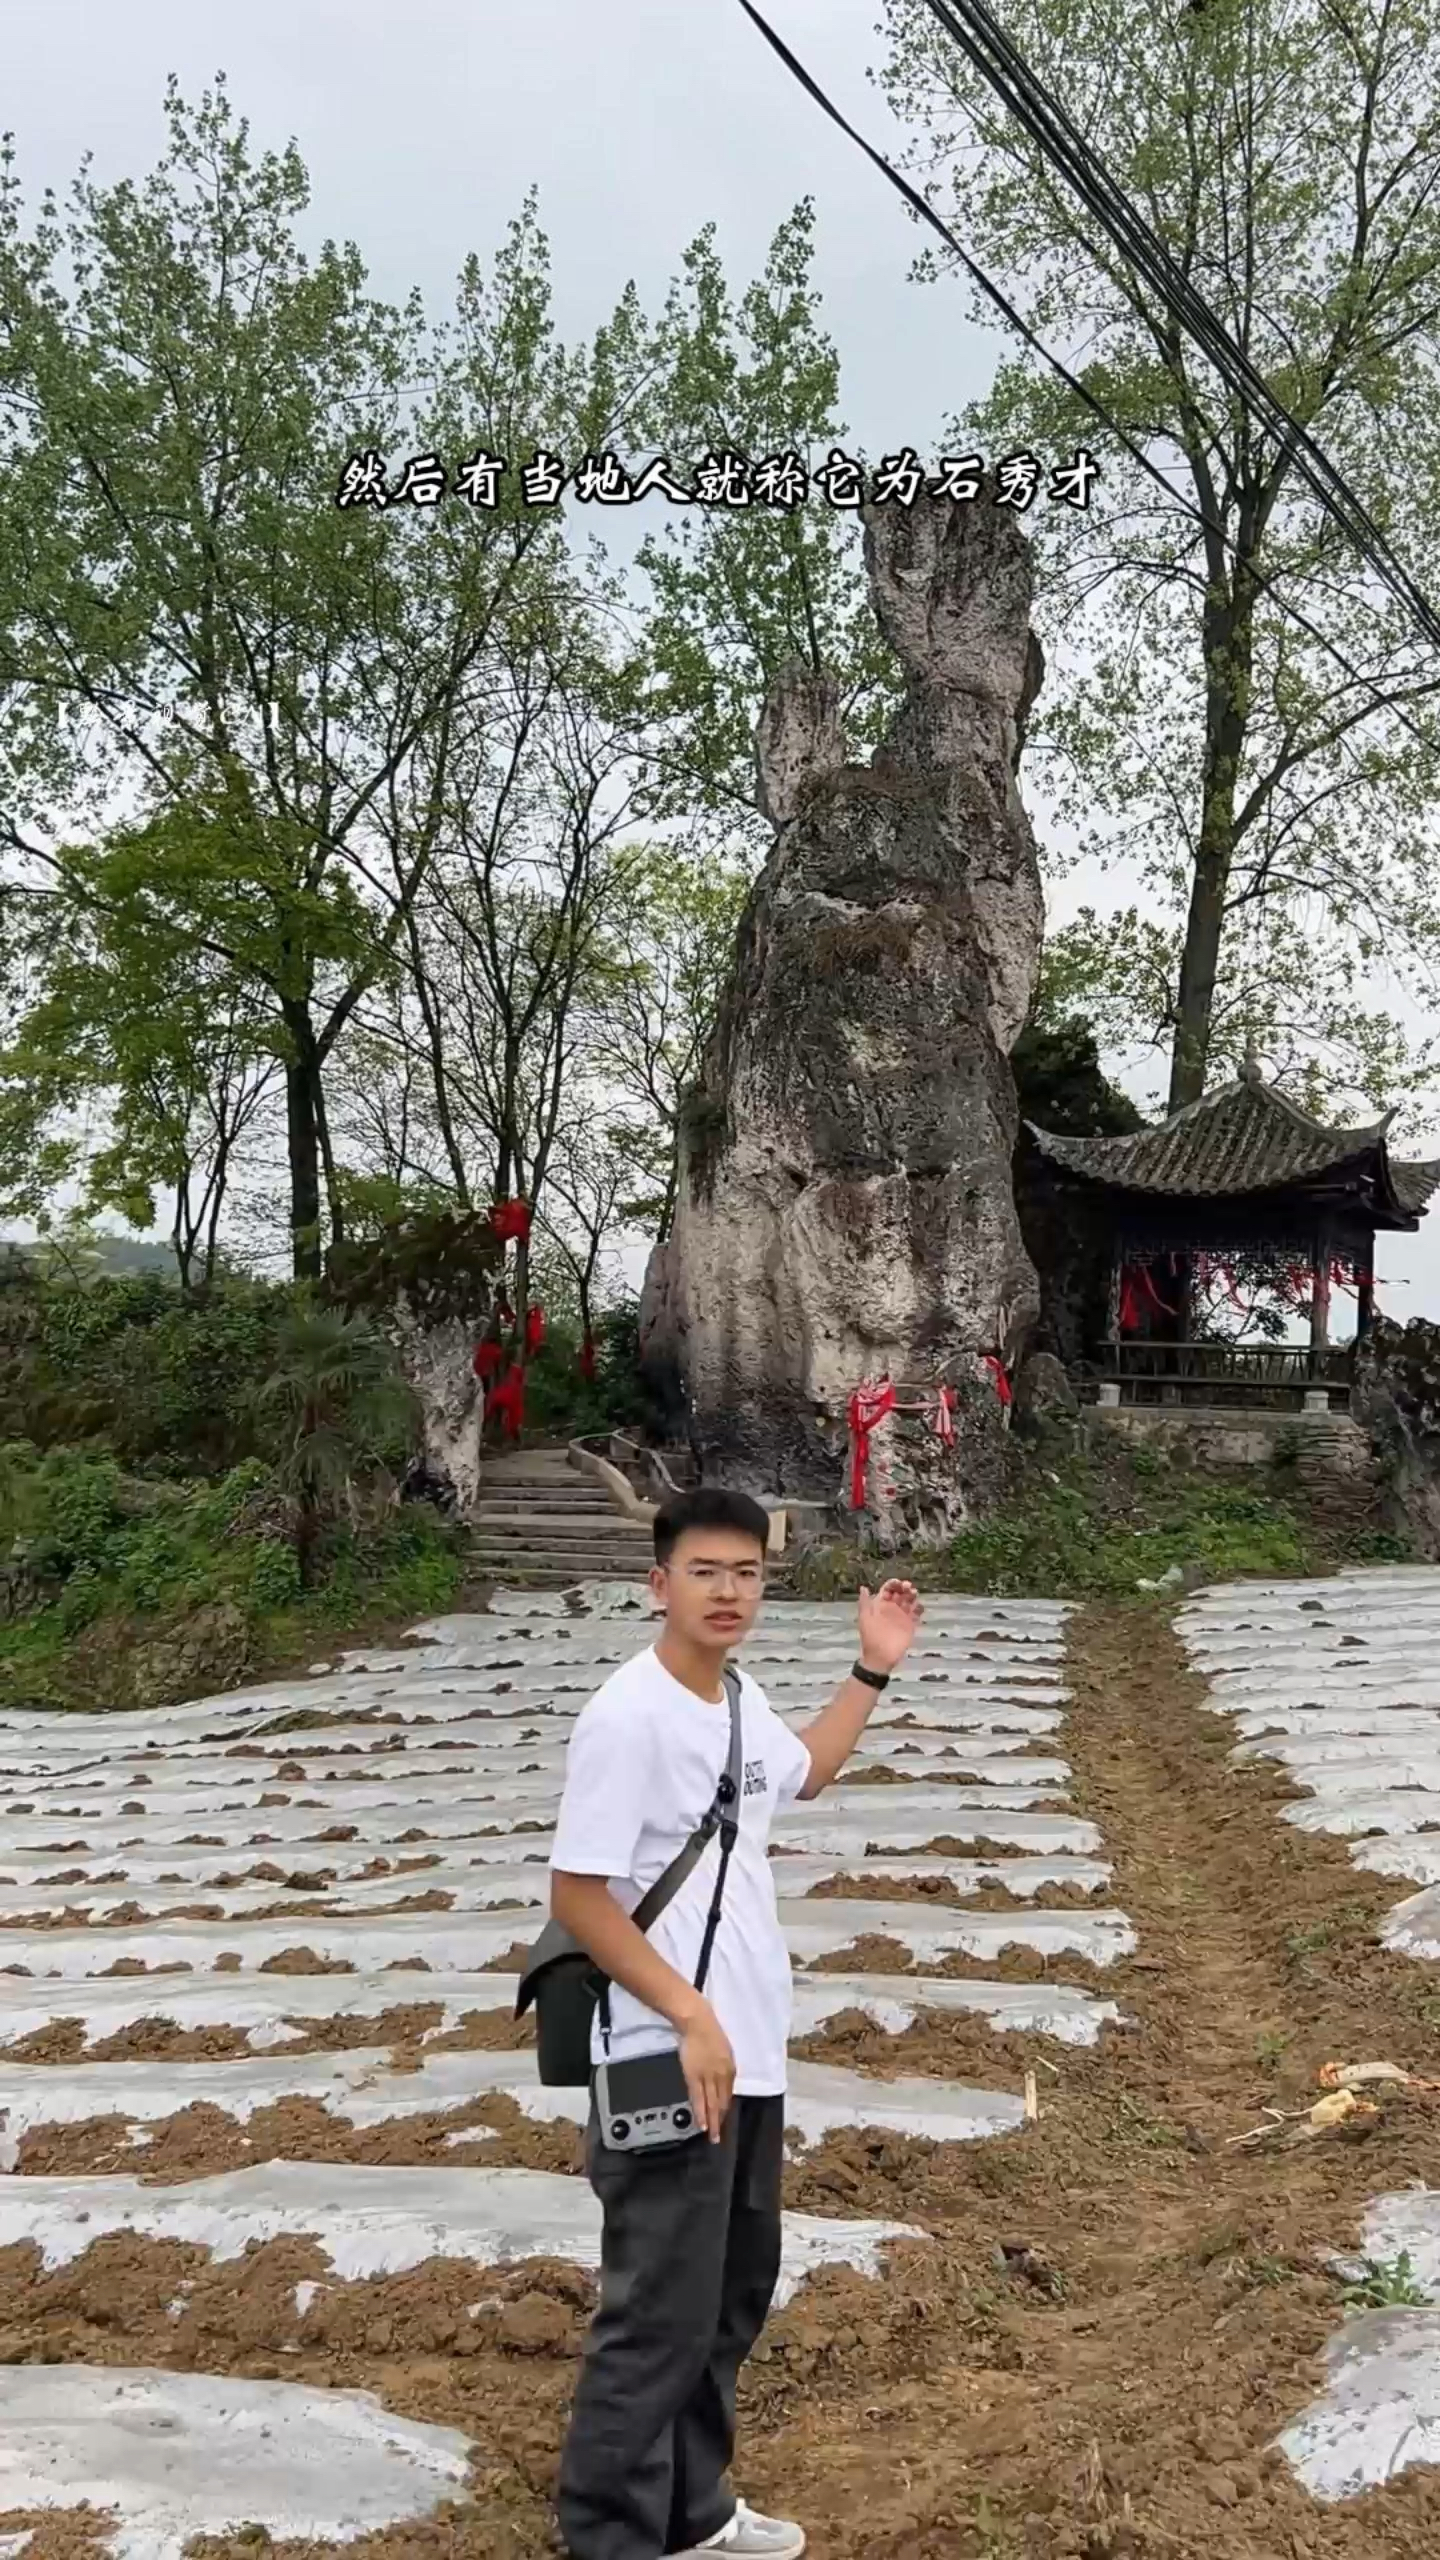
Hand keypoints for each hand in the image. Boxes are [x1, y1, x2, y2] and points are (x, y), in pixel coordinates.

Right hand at [679, 2000, 735, 2142]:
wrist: (698, 2022)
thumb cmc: (709, 2032)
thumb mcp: (723, 2050)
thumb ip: (723, 2067)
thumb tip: (720, 2081)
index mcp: (730, 2068)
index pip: (728, 2094)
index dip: (725, 2108)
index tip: (723, 2119)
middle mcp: (723, 2076)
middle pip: (722, 2102)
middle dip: (721, 2120)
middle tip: (720, 2136)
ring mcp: (709, 2078)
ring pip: (712, 2104)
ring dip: (713, 2122)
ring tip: (713, 2137)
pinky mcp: (694, 2077)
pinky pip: (698, 2099)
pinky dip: (701, 2113)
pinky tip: (702, 2125)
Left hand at [857, 1578, 923, 1674]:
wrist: (880, 1657)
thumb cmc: (871, 1637)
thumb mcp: (865, 1618)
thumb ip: (864, 1603)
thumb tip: (864, 1587)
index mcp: (880, 1605)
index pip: (888, 1589)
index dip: (894, 1584)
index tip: (898, 1583)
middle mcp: (892, 1608)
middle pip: (900, 1593)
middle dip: (905, 1588)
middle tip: (909, 1588)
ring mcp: (902, 1616)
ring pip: (909, 1601)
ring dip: (913, 1596)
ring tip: (914, 1594)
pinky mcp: (910, 1625)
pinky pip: (916, 1613)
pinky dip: (919, 1608)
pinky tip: (918, 1607)